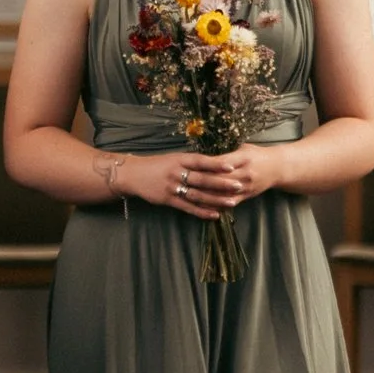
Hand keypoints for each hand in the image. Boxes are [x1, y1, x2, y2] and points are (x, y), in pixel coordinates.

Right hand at [114, 149, 266, 218]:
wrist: (134, 174)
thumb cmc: (157, 165)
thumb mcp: (174, 158)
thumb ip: (192, 162)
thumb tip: (216, 163)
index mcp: (179, 159)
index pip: (201, 161)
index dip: (216, 164)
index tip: (232, 166)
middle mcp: (176, 173)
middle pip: (202, 179)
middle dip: (222, 183)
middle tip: (239, 185)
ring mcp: (172, 188)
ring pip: (198, 195)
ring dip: (216, 199)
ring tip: (232, 202)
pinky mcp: (168, 200)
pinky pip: (188, 207)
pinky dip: (202, 211)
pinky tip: (215, 214)